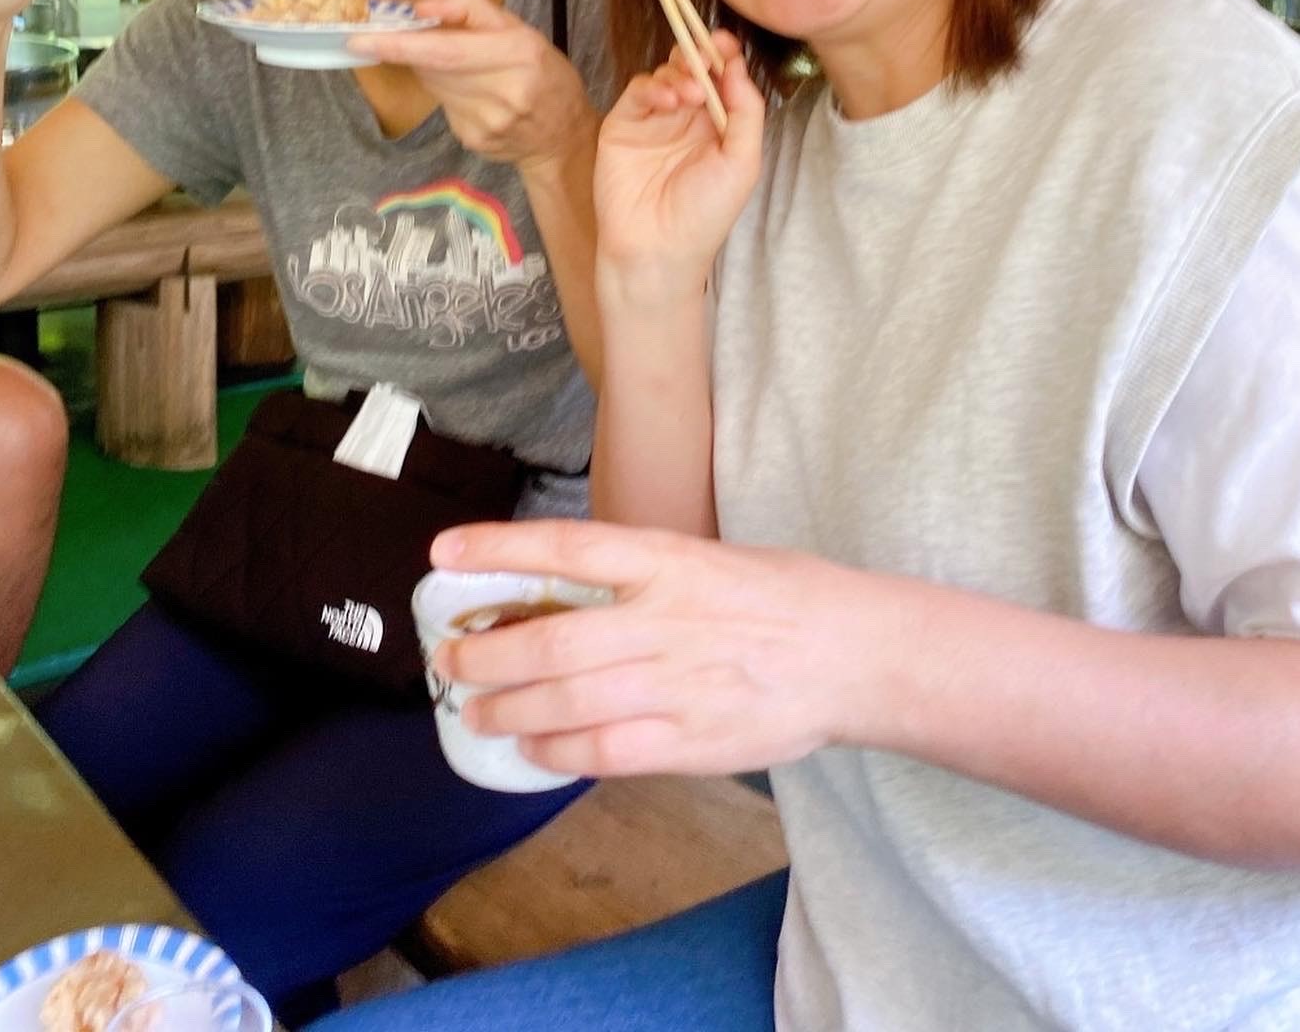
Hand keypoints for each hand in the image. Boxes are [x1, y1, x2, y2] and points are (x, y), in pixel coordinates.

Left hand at [349, 0, 597, 172]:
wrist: (562, 135)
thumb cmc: (542, 72)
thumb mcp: (520, 27)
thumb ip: (469, 6)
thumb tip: (420, 7)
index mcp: (517, 54)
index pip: (445, 50)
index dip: (401, 45)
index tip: (360, 39)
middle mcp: (503, 92)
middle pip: (433, 67)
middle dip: (416, 50)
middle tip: (419, 39)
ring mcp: (487, 123)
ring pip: (435, 86)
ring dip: (435, 71)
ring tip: (466, 69)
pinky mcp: (474, 141)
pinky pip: (444, 107)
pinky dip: (448, 93)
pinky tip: (475, 95)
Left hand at [428, 517, 879, 778]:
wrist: (855, 653)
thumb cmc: (780, 596)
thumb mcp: (708, 558)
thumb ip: (641, 574)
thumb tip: (560, 589)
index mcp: (671, 559)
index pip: (568, 546)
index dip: (499, 548)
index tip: (444, 554)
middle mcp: (666, 619)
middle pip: (551, 638)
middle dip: (487, 654)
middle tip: (450, 661)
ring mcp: (677, 683)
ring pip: (567, 701)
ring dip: (507, 710)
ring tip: (474, 712)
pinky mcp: (691, 740)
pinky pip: (605, 752)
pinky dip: (557, 753)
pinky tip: (532, 751)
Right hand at [593, 35, 764, 293]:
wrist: (657, 250)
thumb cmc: (705, 215)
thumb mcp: (742, 162)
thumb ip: (746, 112)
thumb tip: (737, 66)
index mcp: (718, 127)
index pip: (722, 80)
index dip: (724, 57)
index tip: (727, 43)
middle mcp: (686, 120)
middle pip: (692, 70)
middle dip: (700, 56)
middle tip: (705, 55)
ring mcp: (653, 122)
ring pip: (665, 76)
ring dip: (680, 75)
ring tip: (691, 95)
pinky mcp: (623, 126)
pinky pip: (637, 92)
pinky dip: (653, 88)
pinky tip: (669, 102)